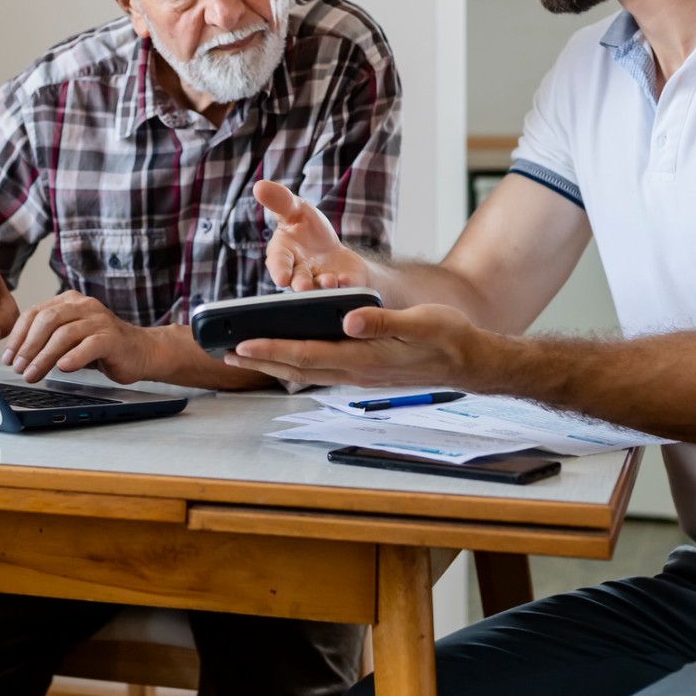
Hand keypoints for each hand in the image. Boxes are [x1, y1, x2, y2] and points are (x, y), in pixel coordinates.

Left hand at [2, 291, 157, 383]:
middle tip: (18, 367)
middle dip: (28, 346)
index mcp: (69, 301)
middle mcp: (83, 305)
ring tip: (32, 375)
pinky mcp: (112, 337)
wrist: (140, 351)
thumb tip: (16, 354)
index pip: (35, 313)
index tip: (8, 357)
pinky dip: (74, 357)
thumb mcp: (70, 338)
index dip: (18, 336)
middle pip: (47, 321)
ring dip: (43, 357)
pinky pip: (89, 345)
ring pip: (64, 334)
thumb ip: (47, 338)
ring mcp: (99, 320)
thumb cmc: (101, 346)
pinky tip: (63, 368)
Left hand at [225, 303, 487, 387]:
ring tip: (241, 355)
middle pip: (299, 366)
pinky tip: (282, 357)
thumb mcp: (422, 322)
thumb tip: (349, 320)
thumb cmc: (449, 337)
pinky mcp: (363, 371)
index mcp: (367, 358)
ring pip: (306, 370)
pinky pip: (321, 369)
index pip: (310, 354)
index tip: (244, 344)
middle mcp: (357, 371)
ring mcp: (359, 374)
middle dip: (261, 359)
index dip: (274, 349)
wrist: (470, 362)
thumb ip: (384, 321)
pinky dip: (295, 363)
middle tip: (224, 352)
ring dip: (273, 363)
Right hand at [254, 179, 370, 289]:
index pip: (278, 263)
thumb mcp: (296, 210)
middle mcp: (300, 272)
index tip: (281, 278)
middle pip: (298, 281)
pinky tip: (346, 280)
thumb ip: (280, 201)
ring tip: (330, 281)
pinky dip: (345, 285)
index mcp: (284, 254)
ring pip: (320, 288)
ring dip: (324, 285)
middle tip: (303, 286)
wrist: (335, 251)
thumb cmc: (309, 230)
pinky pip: (344, 287)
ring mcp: (321, 282)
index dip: (279, 270)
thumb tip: (259, 186)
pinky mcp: (342, 285)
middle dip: (301, 284)